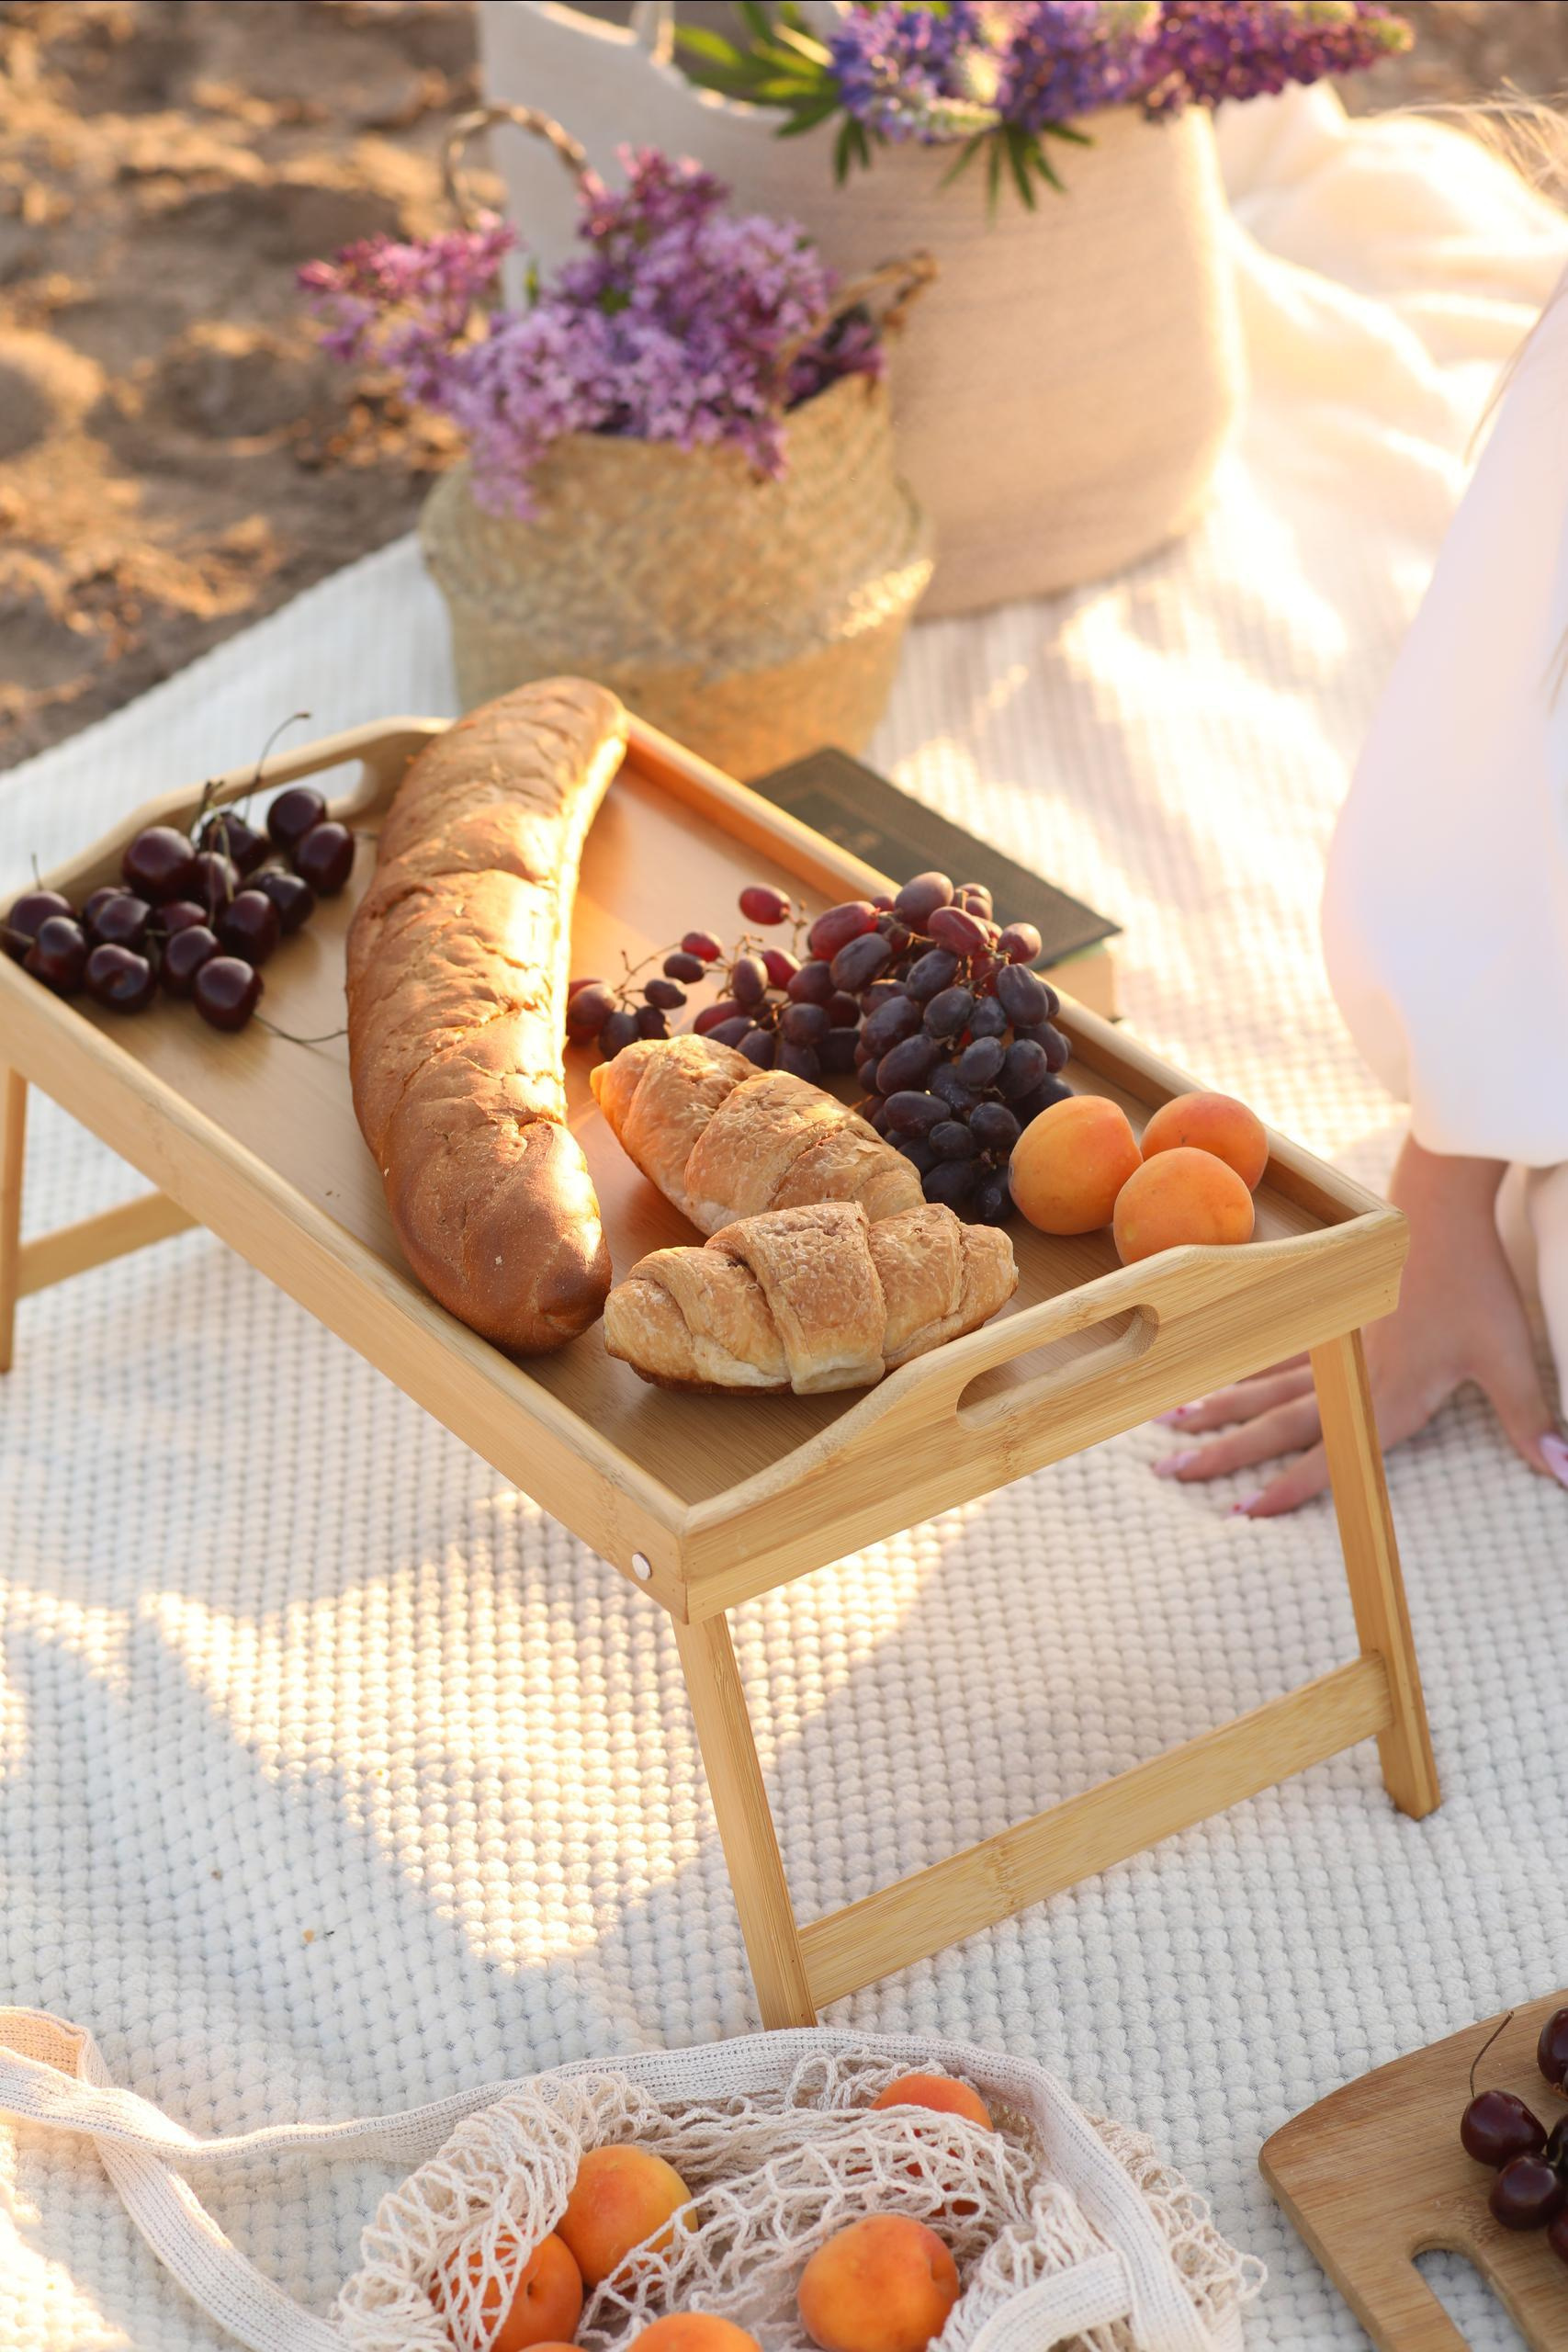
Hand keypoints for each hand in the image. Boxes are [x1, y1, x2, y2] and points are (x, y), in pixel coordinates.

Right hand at [1148, 1134, 1567, 1516]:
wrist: (1440, 1209)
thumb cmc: (1476, 1282)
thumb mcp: (1509, 1358)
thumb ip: (1530, 1422)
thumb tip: (1564, 1476)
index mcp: (1390, 1399)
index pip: (1330, 1458)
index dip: (1288, 1489)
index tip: (1242, 1514)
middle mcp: (1350, 1377)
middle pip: (1275, 1425)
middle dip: (1223, 1455)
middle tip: (1169, 1473)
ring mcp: (1332, 1343)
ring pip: (1261, 1387)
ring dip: (1216, 1412)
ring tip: (1170, 1429)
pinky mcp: (1327, 1314)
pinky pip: (1272, 1351)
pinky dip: (1238, 1369)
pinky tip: (1209, 1377)